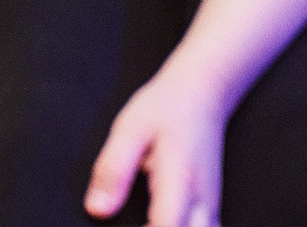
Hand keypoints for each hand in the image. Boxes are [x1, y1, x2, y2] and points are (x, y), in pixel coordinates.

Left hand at [85, 64, 228, 222]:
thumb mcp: (129, 129)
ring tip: (142, 222)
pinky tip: (157, 221)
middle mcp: (201, 201)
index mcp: (180, 181)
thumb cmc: (168, 107)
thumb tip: (97, 209)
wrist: (202, 93)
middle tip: (132, 223)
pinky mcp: (209, 207)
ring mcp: (209, 207)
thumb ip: (113, 169)